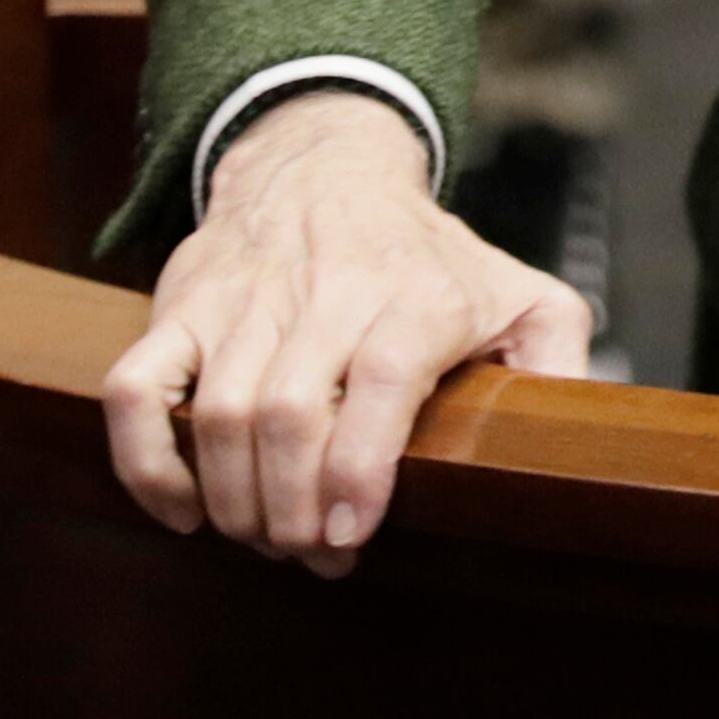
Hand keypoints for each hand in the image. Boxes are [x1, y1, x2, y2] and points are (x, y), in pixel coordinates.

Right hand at [102, 91, 590, 573]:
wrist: (325, 166)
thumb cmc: (427, 255)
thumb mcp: (518, 288)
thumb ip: (558, 355)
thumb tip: (580, 427)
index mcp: (418, 293)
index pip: (381, 375)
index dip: (360, 464)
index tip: (351, 533)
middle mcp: (329, 288)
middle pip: (288, 409)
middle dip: (292, 506)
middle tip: (310, 551)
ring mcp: (247, 298)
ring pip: (217, 411)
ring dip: (234, 499)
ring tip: (267, 537)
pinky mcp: (182, 306)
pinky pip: (138, 389)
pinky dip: (146, 462)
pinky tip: (185, 511)